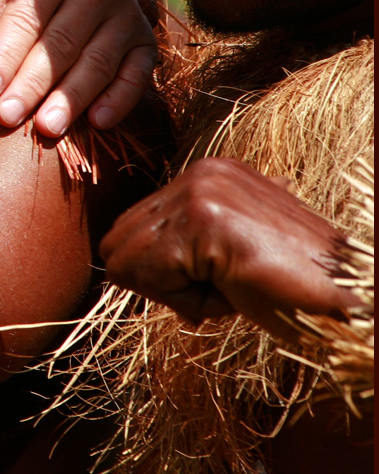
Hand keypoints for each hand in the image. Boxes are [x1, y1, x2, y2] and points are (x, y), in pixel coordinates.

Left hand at [0, 0, 157, 135]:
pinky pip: (136, 73)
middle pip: (59, 44)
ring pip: (98, 60)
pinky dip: (120, 98)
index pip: (24, 20)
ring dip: (72, 97)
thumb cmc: (28, 2)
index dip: (4, 56)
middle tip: (7, 118)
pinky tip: (98, 122)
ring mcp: (127, 13)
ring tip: (46, 128)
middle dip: (32, 83)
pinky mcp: (147, 41)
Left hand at [100, 158, 362, 334]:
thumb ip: (186, 243)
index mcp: (209, 175)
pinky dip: (186, 301)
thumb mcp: (230, 254)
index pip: (132, 230)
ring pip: (128, 262)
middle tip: (225, 287)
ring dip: (174, 293)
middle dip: (161, 282)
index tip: (220, 279)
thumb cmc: (297, 288)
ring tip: (233, 287)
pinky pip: (146, 276)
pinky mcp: (203, 219)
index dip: (164, 273)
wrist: (355, 297)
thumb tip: (121, 259)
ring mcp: (201, 191)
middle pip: (119, 242)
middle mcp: (201, 173)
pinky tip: (235, 290)